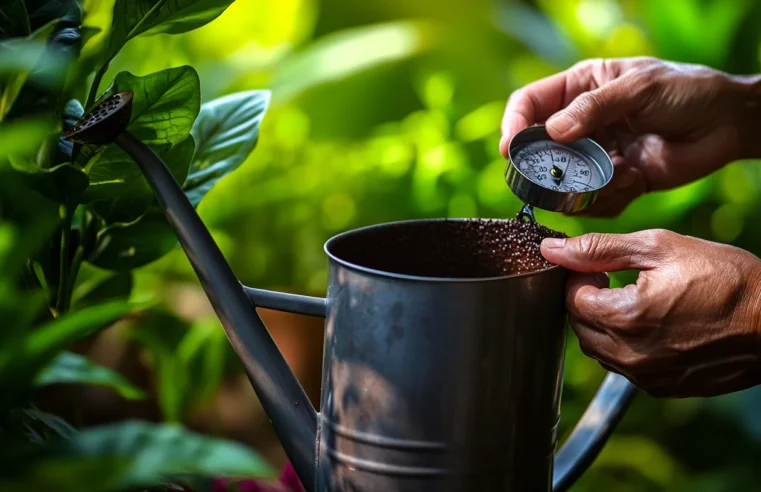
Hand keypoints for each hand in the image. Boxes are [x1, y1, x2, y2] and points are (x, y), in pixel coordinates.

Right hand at [501, 57, 760, 216]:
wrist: (729, 124)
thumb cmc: (687, 91)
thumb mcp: (640, 88)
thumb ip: (594, 107)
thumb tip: (552, 132)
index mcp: (580, 88)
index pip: (529, 104)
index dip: (514, 125)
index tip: (511, 148)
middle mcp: (581, 123)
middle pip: (539, 148)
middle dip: (543, 166)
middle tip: (554, 176)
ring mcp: (596, 154)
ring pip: (564, 180)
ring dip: (579, 186)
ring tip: (611, 176)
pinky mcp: (615, 181)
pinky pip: (594, 200)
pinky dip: (608, 198)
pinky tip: (633, 180)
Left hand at [541, 230, 760, 397]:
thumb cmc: (726, 278)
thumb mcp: (660, 247)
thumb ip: (600, 249)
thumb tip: (552, 249)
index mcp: (625, 317)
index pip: (570, 300)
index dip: (580, 278)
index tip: (600, 268)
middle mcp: (629, 354)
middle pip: (579, 326)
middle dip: (587, 301)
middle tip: (611, 280)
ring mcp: (646, 376)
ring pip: (597, 350)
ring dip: (602, 324)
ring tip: (632, 301)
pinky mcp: (661, 388)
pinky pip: (622, 367)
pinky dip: (623, 345)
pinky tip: (649, 325)